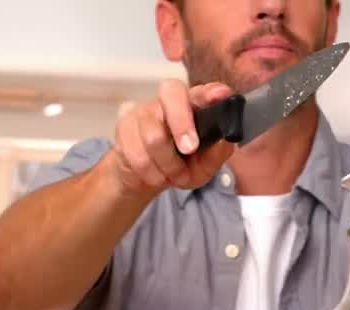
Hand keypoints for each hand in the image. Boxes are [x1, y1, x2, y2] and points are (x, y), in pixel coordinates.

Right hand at [111, 80, 236, 196]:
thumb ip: (217, 153)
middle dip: (182, 124)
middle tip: (190, 149)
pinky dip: (151, 173)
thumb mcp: (204, 167)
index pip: (202, 91)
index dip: (210, 91)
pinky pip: (137, 154)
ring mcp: (143, 110)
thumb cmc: (180, 165)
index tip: (221, 95)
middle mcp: (168, 100)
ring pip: (154, 137)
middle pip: (171, 95)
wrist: (145, 177)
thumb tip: (226, 139)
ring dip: (167, 165)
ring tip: (172, 174)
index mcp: (194, 105)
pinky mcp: (124, 125)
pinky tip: (156, 174)